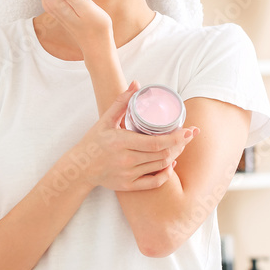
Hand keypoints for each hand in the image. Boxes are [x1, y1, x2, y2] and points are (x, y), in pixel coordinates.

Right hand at [73, 80, 199, 191]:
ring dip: (175, 156)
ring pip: (160, 166)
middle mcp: (126, 160)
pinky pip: (154, 183)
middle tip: (189, 135)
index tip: (188, 130)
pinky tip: (171, 164)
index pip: (155, 142)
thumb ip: (122, 101)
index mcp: (121, 142)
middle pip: (162, 154)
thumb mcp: (105, 119)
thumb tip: (137, 83)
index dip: (175, 137)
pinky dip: (166, 174)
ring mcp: (128, 175)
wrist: (80, 168)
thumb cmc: (93, 141)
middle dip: (180, 145)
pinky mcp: (129, 186)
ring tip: (181, 145)